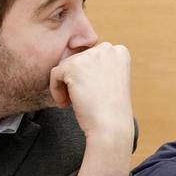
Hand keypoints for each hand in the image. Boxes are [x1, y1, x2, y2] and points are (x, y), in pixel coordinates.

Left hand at [51, 43, 133, 175]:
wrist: (111, 126)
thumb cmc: (110, 109)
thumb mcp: (111, 81)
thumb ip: (98, 66)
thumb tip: (75, 61)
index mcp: (120, 52)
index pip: (92, 57)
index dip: (89, 77)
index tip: (93, 93)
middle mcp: (108, 49)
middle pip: (78, 59)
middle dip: (76, 80)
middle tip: (83, 99)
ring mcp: (90, 56)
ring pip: (65, 66)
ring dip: (66, 85)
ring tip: (74, 102)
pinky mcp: (73, 66)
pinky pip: (55, 74)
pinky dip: (56, 90)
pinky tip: (66, 103)